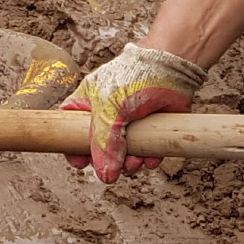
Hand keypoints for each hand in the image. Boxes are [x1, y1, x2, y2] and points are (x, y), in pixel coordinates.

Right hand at [65, 42, 207, 182]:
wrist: (171, 67)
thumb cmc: (133, 77)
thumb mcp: (110, 109)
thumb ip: (104, 142)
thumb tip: (104, 176)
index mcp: (88, 103)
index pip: (71, 126)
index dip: (72, 145)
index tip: (80, 163)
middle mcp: (107, 114)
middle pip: (100, 147)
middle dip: (107, 161)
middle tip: (113, 168)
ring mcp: (130, 122)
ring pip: (124, 153)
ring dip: (129, 164)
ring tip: (135, 164)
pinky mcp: (152, 128)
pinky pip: (146, 151)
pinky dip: (148, 158)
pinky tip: (151, 159)